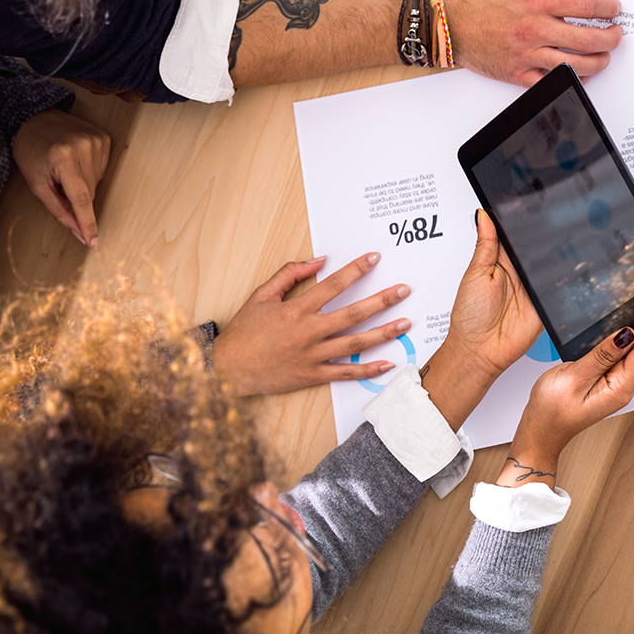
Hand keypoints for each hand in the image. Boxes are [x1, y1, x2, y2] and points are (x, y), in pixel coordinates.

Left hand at [10, 108, 110, 249]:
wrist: (35, 118)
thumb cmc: (31, 151)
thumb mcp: (36, 183)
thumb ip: (58, 210)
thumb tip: (79, 233)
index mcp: (62, 157)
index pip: (81, 198)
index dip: (88, 223)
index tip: (94, 243)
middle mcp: (84, 146)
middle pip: (90, 193)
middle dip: (75, 197)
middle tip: (57, 182)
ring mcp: (97, 140)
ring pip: (97, 183)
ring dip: (82, 184)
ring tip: (65, 168)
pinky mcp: (105, 138)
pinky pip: (102, 169)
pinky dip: (89, 172)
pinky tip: (76, 160)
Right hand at [212, 254, 411, 395]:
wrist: (228, 369)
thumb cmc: (244, 332)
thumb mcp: (261, 295)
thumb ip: (289, 274)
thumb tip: (318, 261)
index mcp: (297, 309)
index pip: (333, 285)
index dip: (356, 270)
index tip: (375, 258)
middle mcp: (308, 331)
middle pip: (353, 313)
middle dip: (382, 300)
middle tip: (404, 290)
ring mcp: (312, 355)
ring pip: (355, 343)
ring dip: (383, 333)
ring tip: (405, 323)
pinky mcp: (312, 375)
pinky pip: (345, 372)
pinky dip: (366, 369)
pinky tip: (387, 364)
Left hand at [419, 210, 541, 429]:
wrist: (480, 352)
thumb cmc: (470, 318)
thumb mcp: (474, 274)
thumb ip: (485, 245)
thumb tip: (483, 216)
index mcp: (499, 261)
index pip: (514, 234)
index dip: (520, 220)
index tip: (527, 202)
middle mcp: (518, 273)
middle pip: (535, 247)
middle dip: (542, 236)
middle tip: (549, 222)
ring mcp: (533, 288)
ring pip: (550, 264)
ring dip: (553, 257)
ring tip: (559, 244)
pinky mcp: (546, 304)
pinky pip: (558, 287)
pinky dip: (562, 280)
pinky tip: (563, 270)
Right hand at [446, 0, 622, 84]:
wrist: (448, 22)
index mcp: (536, 1)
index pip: (586, 7)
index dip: (608, 9)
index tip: (614, 9)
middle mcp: (534, 29)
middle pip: (589, 39)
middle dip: (612, 38)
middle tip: (616, 33)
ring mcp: (527, 54)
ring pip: (576, 64)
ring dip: (599, 61)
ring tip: (605, 55)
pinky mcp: (518, 73)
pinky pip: (552, 82)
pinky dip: (572, 80)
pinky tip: (581, 73)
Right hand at [497, 308, 633, 485]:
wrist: (540, 431)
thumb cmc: (552, 412)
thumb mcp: (574, 377)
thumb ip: (602, 355)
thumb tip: (626, 334)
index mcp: (620, 389)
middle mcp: (622, 387)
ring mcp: (614, 384)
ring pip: (631, 352)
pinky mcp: (605, 380)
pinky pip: (618, 356)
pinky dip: (619, 339)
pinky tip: (614, 327)